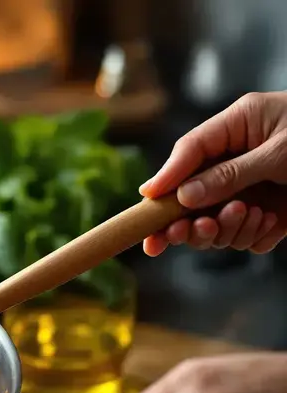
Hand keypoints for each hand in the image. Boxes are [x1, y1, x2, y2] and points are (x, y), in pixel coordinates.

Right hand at [141, 92, 286, 256]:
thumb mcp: (282, 153)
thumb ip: (231, 174)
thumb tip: (184, 195)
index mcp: (239, 125)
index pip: (190, 151)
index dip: (166, 177)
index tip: (148, 201)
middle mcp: (239, 157)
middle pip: (191, 193)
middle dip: (184, 218)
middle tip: (171, 238)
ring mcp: (252, 187)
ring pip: (214, 220)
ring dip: (224, 229)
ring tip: (248, 218)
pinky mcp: (268, 212)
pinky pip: (244, 235)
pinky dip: (251, 237)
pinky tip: (269, 226)